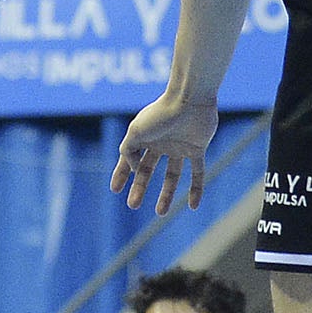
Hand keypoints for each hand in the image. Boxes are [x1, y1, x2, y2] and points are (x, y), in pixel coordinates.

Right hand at [114, 92, 220, 212]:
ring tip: (160, 213)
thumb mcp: (136, 131)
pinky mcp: (197, 149)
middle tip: (132, 205)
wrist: (190, 99)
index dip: (121, 174)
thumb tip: (132, 167)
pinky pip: (197, 173)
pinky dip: (196, 189)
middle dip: (140, 188)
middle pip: (148, 170)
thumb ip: (128, 150)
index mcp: (145, 137)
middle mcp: (161, 143)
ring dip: (166, 194)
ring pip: (172, 175)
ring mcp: (179, 146)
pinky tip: (193, 207)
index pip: (129, 159)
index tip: (115, 190)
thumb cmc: (161, 113)